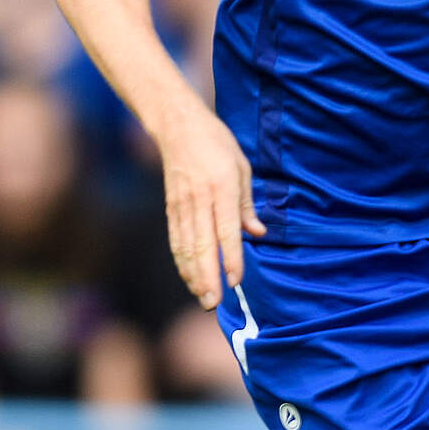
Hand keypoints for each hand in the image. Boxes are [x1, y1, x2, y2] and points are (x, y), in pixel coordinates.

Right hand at [154, 100, 265, 310]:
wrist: (178, 126)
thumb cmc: (217, 145)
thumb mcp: (242, 168)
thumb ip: (247, 204)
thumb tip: (257, 233)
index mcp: (221, 188)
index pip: (226, 230)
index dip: (231, 257)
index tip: (236, 280)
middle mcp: (199, 199)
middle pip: (202, 245)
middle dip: (208, 277)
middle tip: (214, 303)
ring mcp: (181, 205)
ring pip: (186, 247)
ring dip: (194, 275)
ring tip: (203, 298)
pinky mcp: (170, 208)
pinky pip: (176, 240)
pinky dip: (182, 262)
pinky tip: (190, 278)